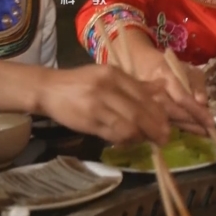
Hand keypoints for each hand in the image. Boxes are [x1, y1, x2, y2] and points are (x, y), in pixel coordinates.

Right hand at [36, 65, 170, 144]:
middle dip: (155, 128)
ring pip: (128, 125)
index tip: (167, 124)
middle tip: (163, 138)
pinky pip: (113, 134)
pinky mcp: (88, 120)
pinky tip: (128, 141)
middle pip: (139, 112)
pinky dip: (125, 140)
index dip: (159, 113)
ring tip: (145, 140)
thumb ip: (135, 85)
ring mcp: (97, 105)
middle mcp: (107, 87)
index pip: (145, 95)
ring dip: (141, 137)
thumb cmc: (82, 83)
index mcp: (115, 74)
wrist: (48, 89)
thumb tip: (162, 88)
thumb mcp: (109, 76)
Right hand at [135, 50, 212, 134]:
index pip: (183, 98)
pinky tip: (187, 130)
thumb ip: (197, 84)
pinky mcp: (141, 108)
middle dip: (192, 123)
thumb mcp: (188, 69)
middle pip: (173, 112)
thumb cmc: (169, 67)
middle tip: (208, 131)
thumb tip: (202, 102)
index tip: (211, 123)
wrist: (139, 63)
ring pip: (164, 119)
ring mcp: (145, 100)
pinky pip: (157, 121)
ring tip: (201, 132)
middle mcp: (154, 89)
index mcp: (166, 75)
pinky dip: (174, 127)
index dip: (197, 112)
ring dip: (184, 126)